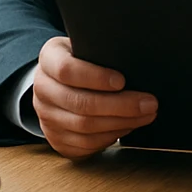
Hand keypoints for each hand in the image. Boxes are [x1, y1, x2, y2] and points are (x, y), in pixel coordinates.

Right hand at [32, 36, 157, 157]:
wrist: (59, 83)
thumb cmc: (83, 61)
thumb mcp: (86, 47)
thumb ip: (103, 51)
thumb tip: (138, 63)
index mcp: (48, 60)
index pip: (67, 70)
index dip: (96, 77)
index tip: (122, 81)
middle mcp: (42, 89)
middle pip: (80, 103)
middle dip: (120, 105)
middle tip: (149, 103)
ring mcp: (46, 117)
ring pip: (84, 127)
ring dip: (121, 123)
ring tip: (145, 115)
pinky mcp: (56, 139)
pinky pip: (84, 144)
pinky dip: (110, 137)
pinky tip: (128, 126)